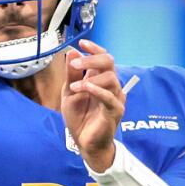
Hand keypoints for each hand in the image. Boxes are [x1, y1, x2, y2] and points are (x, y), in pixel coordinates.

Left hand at [62, 39, 124, 170]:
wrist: (84, 142)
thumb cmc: (79, 117)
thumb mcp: (69, 93)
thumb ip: (71, 75)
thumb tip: (72, 52)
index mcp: (100, 79)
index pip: (103, 58)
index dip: (94, 49)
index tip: (82, 43)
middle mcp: (111, 86)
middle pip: (109, 62)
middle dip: (92, 59)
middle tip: (75, 64)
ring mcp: (115, 98)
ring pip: (111, 78)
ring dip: (90, 78)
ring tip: (74, 86)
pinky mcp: (115, 111)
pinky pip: (110, 97)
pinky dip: (96, 90)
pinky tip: (83, 89)